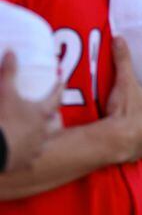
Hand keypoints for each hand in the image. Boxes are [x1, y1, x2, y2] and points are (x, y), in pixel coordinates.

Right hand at [0, 51, 61, 171]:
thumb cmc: (1, 120)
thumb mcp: (4, 92)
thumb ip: (9, 72)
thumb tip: (12, 51)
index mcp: (41, 113)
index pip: (56, 96)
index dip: (59, 87)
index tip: (62, 79)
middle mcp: (44, 131)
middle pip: (55, 121)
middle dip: (52, 115)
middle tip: (48, 110)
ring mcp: (36, 148)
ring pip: (45, 141)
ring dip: (42, 135)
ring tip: (37, 132)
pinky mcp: (25, 163)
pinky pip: (31, 158)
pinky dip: (28, 153)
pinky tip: (23, 152)